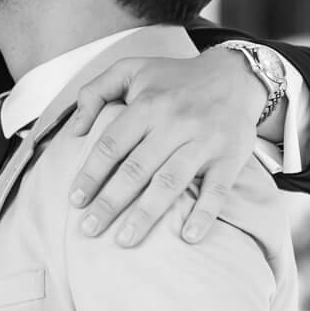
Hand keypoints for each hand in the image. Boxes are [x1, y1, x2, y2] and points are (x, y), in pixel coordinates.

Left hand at [65, 50, 264, 245]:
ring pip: (170, 182)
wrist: (235, 75)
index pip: (112, 145)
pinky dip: (204, 214)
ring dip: (146, 214)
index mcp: (147, 105)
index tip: (75, 200)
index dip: (91, 174)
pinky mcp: (231, 157)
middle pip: (136, 169)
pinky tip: (188, 237)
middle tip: (89, 228)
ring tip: (124, 240)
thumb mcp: (131, 69)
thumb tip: (75, 128)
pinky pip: (217, 190)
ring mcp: (204, 142)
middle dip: (110, 202)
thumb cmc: (174, 79)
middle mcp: (175, 124)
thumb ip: (96, 91)